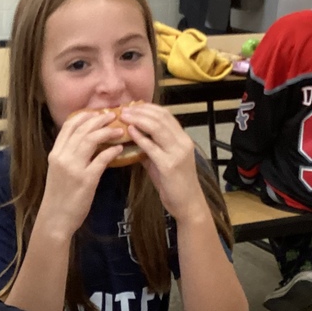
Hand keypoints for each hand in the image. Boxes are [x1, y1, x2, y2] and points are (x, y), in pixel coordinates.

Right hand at [40, 111, 123, 237]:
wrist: (55, 219)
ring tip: (119, 130)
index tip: (96, 113)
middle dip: (99, 120)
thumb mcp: (58, 172)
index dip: (84, 116)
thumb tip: (84, 144)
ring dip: (107, 132)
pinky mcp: (86, 180)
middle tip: (113, 116)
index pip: (68, 127)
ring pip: (91, 140)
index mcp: (55, 154)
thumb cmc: (58, 197)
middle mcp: (63, 157)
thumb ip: (68, 157)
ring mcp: (74, 168)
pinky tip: (119, 149)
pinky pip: (101, 159)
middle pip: (82, 130)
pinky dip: (112, 151)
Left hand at [121, 103, 207, 221]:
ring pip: (157, 128)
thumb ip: (151, 148)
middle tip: (124, 109)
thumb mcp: (163, 161)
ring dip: (138, 120)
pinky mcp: (169, 165)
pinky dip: (140, 137)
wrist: (187, 203)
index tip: (132, 106)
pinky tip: (129, 132)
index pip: (166, 115)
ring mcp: (177, 153)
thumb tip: (133, 138)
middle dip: (141, 111)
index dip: (148, 108)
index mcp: (183, 139)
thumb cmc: (174, 184)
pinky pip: (152, 147)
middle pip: (161, 118)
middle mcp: (182, 142)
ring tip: (124, 117)